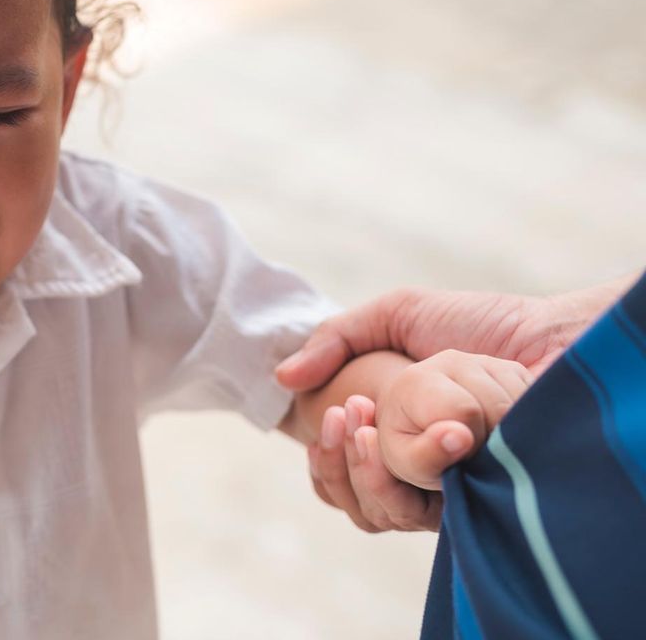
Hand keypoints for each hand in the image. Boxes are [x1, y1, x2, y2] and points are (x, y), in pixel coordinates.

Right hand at [281, 278, 623, 530]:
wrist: (549, 341)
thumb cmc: (482, 326)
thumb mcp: (395, 315)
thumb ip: (335, 339)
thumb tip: (281, 379)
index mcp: (394, 435)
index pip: (337, 473)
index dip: (322, 457)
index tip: (325, 416)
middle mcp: (417, 472)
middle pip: (351, 501)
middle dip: (334, 463)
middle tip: (344, 417)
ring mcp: (444, 493)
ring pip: (377, 514)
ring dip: (359, 472)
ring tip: (364, 425)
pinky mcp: (472, 505)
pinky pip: (412, 516)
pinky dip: (392, 481)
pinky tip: (401, 445)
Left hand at [374, 349, 532, 489]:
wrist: (422, 423)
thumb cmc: (414, 447)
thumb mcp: (408, 463)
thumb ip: (426, 455)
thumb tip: (459, 436)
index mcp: (418, 380)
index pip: (464, 410)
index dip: (469, 442)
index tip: (459, 456)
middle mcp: (451, 361)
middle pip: (498, 405)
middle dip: (493, 440)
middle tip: (476, 454)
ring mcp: (483, 361)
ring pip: (522, 399)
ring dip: (514, 432)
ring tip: (488, 444)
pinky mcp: (511, 368)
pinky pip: (536, 395)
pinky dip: (529, 422)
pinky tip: (506, 433)